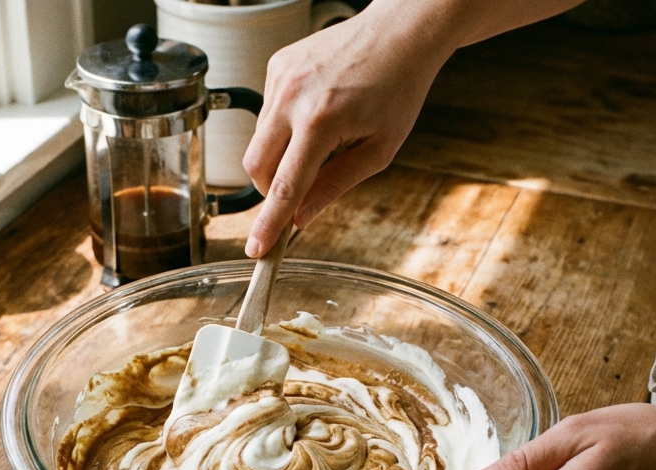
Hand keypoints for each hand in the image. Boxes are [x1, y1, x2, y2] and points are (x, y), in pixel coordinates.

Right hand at [241, 5, 452, 256]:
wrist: (400, 33)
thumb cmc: (398, 89)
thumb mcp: (379, 150)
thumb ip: (335, 186)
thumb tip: (302, 218)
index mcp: (320, 122)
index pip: (284, 186)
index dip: (269, 223)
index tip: (256, 249)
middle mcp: (291, 97)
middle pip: (255, 166)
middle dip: (272, 188)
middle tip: (305, 187)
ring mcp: (280, 78)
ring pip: (259, 139)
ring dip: (282, 153)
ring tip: (324, 136)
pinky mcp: (277, 65)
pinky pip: (267, 112)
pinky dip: (285, 125)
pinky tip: (318, 111)